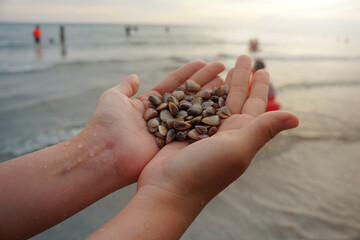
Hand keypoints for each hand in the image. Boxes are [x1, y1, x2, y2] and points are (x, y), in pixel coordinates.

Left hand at [85, 60, 225, 185]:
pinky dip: (206, 119)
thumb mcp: (112, 98)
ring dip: (209, 97)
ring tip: (227, 83)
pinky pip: (193, 129)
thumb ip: (125, 87)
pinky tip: (222, 108)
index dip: (189, 73)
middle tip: (223, 70)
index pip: (174, 84)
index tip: (204, 62)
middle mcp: (163, 117)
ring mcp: (170, 131)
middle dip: (205, 82)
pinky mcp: (174, 145)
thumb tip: (135, 76)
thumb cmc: (106, 124)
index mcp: (150, 105)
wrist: (105, 155)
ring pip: (193, 111)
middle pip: (188, 95)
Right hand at [136, 55, 298, 203]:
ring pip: (214, 100)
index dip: (259, 87)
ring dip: (220, 83)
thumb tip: (296, 117)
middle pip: (235, 98)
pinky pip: (193, 106)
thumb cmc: (204, 172)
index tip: (263, 69)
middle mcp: (224, 132)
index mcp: (240, 135)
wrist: (167, 191)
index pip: (254, 105)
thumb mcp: (238, 149)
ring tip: (222, 65)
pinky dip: (197, 93)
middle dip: (240, 78)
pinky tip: (198, 83)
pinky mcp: (182, 131)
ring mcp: (202, 132)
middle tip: (243, 57)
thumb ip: (263, 130)